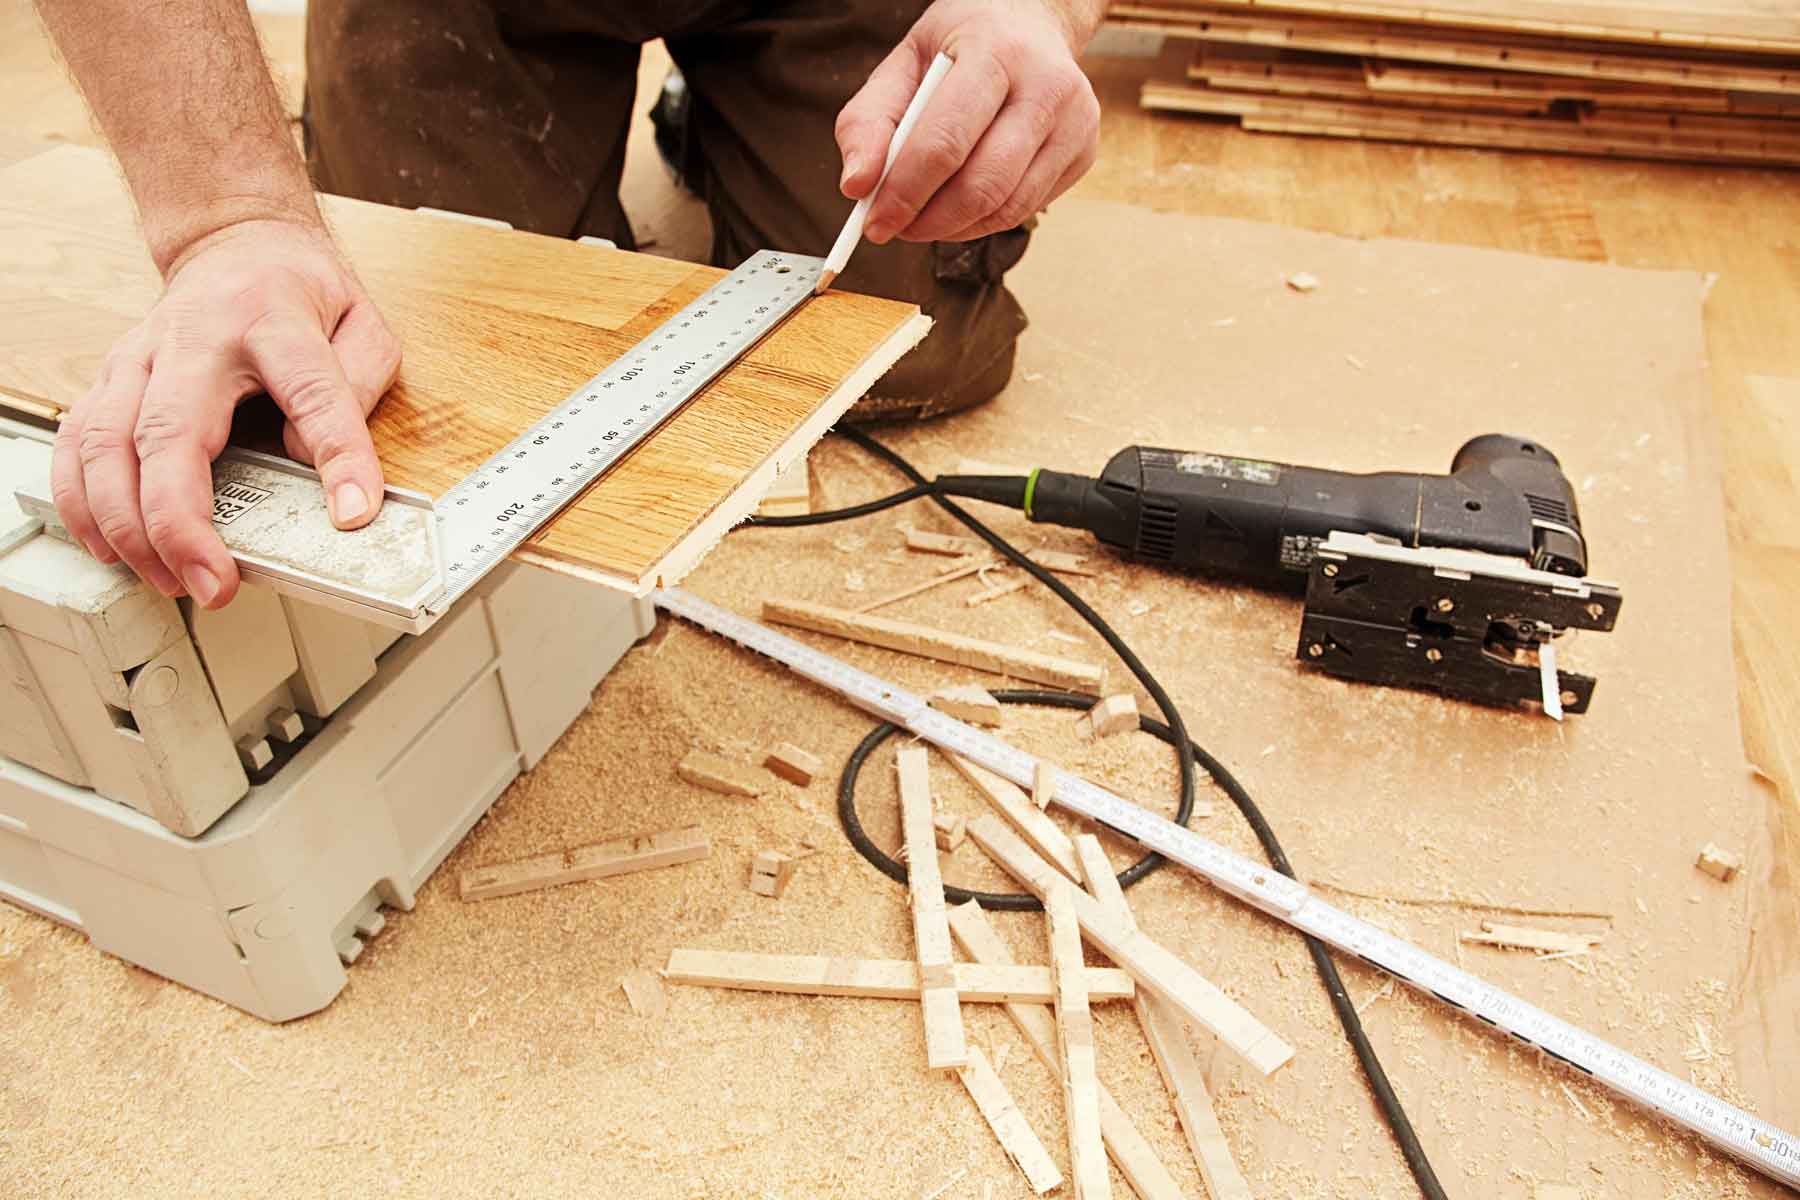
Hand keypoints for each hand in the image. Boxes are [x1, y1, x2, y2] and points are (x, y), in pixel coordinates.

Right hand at [52, 218, 400, 608]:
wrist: (236, 243)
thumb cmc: (301, 292)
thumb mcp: (364, 322)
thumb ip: (359, 384)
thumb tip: (315, 458)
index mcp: (274, 320)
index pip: (311, 391)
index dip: (335, 457)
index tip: (352, 515)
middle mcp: (195, 339)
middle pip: (169, 432)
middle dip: (181, 521)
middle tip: (214, 583)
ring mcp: (141, 358)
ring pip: (107, 444)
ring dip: (127, 525)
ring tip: (169, 579)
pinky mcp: (110, 378)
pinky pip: (77, 443)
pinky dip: (82, 502)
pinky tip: (110, 546)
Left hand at [835, 0, 1102, 244]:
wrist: (1031, 23)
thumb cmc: (958, 47)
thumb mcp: (903, 64)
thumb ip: (867, 121)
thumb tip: (856, 186)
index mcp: (995, 51)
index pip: (945, 141)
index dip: (905, 192)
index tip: (874, 223)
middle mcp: (1047, 85)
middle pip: (981, 184)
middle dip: (929, 220)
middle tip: (895, 229)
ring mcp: (1075, 121)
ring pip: (1006, 207)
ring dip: (953, 228)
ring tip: (921, 221)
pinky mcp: (1085, 151)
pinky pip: (1025, 209)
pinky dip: (982, 222)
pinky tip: (958, 209)